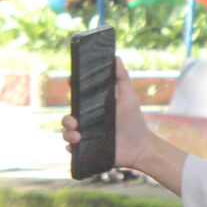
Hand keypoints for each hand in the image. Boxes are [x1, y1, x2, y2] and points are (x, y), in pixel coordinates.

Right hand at [62, 57, 152, 172]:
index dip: (72, 87)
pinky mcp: (87, 150)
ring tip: (77, 136)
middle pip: (68, 117)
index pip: (77, 95)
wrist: (140, 147)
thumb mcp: (129, 97)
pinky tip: (74, 147)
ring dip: (67, 134)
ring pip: (67, 133)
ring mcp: (86, 135)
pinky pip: (72, 149)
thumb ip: (122, 78)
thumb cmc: (134, 120)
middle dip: (66, 119)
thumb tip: (115, 57)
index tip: (71, 82)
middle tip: (74, 122)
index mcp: (93, 106)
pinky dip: (70, 148)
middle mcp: (87, 120)